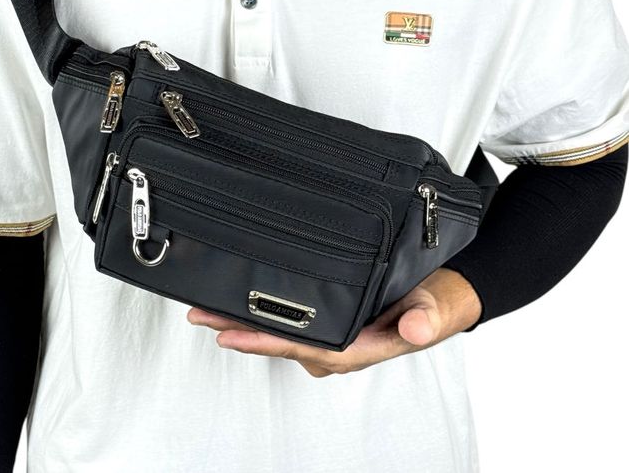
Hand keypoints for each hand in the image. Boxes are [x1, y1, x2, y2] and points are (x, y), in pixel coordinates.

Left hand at [186, 267, 481, 376]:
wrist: (444, 296)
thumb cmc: (438, 303)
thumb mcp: (438, 308)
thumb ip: (428, 318)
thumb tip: (413, 329)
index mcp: (361, 348)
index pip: (306, 348)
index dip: (266, 342)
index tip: (230, 334)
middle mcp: (341, 347)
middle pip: (283, 342)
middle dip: (241, 331)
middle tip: (201, 315)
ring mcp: (334, 335)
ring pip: (284, 333)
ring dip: (248, 322)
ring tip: (210, 307)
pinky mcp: (332, 320)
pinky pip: (294, 321)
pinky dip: (267, 312)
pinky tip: (245, 300)